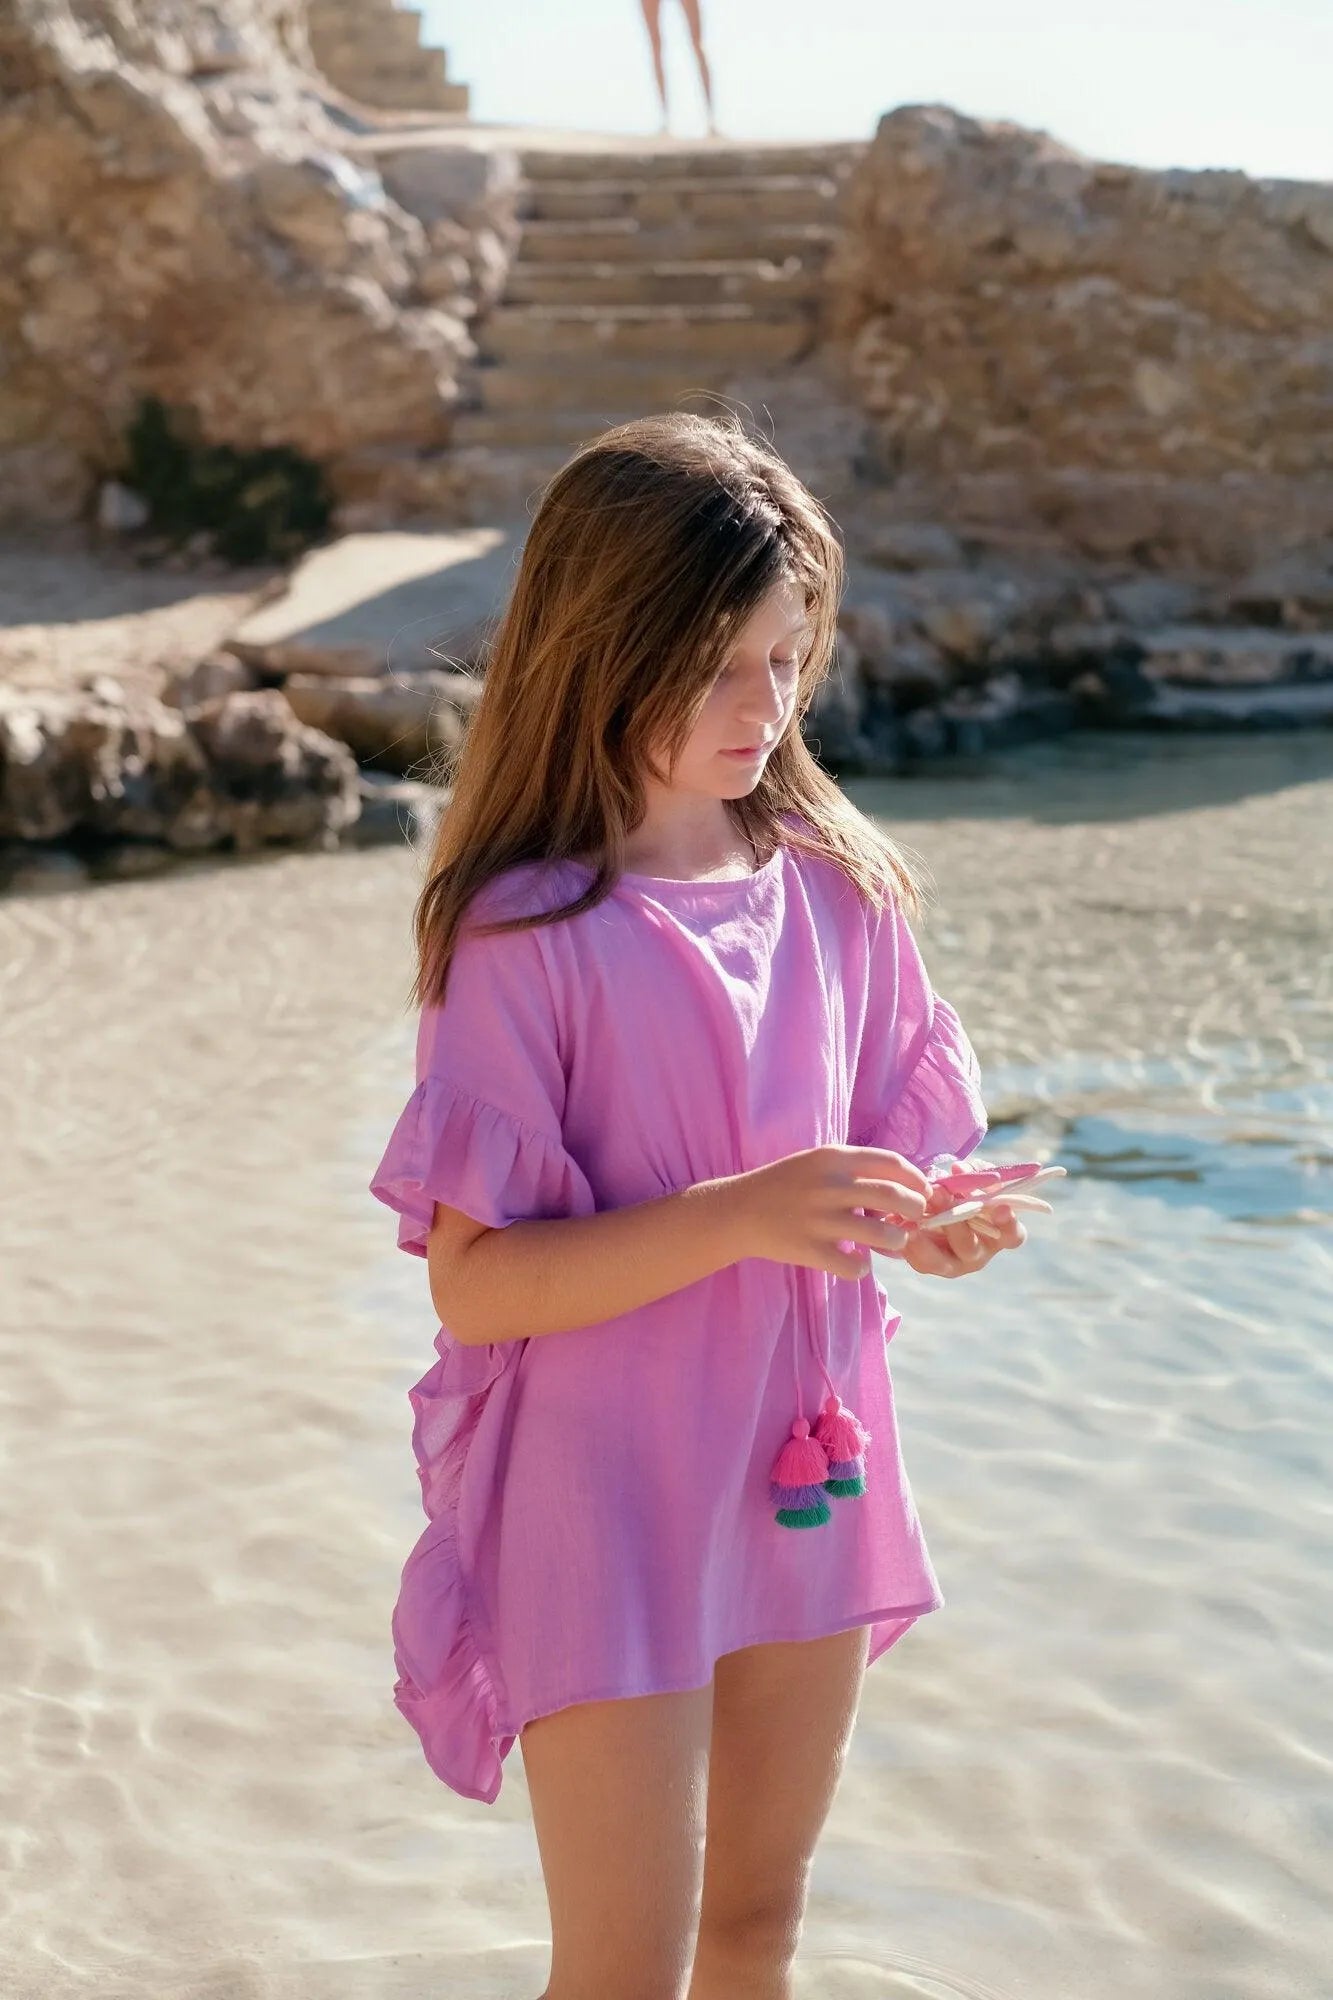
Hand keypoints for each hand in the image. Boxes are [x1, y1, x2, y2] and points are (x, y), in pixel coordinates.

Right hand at [730, 1144, 933, 1279]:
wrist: (737, 1211)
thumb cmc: (783, 1185)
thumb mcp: (816, 1163)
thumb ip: (853, 1169)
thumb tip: (900, 1184)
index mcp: (833, 1158)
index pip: (890, 1162)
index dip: (915, 1177)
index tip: (924, 1190)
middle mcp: (829, 1186)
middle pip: (893, 1196)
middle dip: (915, 1208)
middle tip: (916, 1218)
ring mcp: (819, 1219)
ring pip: (880, 1233)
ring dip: (896, 1240)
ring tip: (894, 1242)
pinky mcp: (809, 1249)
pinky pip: (852, 1265)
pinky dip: (861, 1267)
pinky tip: (858, 1263)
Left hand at [895, 1188, 1027, 1278]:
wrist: (936, 1208)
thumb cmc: (963, 1193)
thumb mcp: (971, 1182)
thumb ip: (971, 1175)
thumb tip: (960, 1170)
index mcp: (999, 1234)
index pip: (1012, 1234)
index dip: (1009, 1223)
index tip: (1001, 1207)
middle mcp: (980, 1253)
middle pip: (969, 1246)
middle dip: (953, 1220)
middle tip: (939, 1194)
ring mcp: (955, 1264)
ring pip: (942, 1261)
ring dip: (926, 1235)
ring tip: (913, 1216)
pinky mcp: (931, 1266)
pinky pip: (921, 1262)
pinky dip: (909, 1244)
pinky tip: (899, 1225)